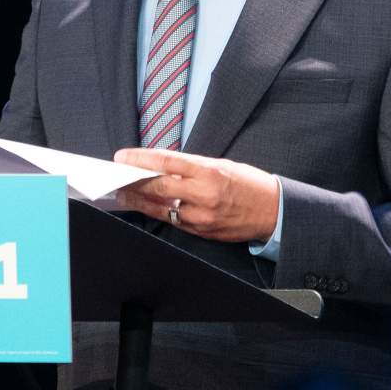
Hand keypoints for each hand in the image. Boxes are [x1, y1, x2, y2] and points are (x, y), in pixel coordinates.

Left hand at [114, 147, 278, 243]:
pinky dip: (158, 212)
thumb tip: (160, 165)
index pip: (165, 161)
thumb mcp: (221, 164)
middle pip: (158, 187)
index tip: (122, 157)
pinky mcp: (202, 231)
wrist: (274, 211)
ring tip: (123, 192)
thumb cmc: (248, 183)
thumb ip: (190, 166)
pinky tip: (146, 206)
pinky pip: (173, 221)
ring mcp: (202, 216)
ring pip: (161, 208)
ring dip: (139, 200)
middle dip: (133, 181)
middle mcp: (204, 194)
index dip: (140, 159)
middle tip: (116, 176)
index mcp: (209, 171)